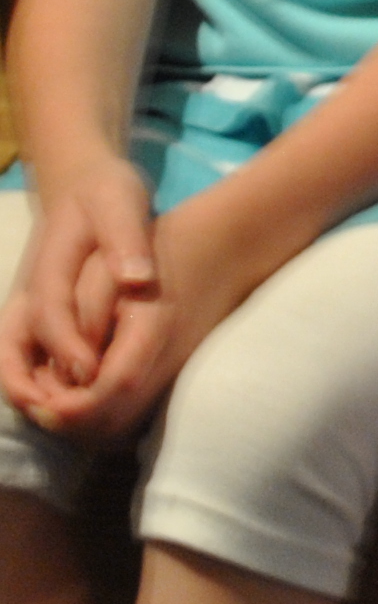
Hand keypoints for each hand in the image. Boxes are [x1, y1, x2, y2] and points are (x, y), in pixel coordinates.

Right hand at [0, 158, 151, 415]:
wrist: (82, 182)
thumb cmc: (106, 194)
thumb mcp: (122, 203)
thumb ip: (126, 240)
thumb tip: (138, 280)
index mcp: (49, 266)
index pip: (49, 314)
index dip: (67, 346)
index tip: (91, 373)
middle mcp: (28, 291)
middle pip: (15, 346)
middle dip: (32, 385)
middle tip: (63, 417)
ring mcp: (27, 304)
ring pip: (13, 355)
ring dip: (30, 389)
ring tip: (61, 421)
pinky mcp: (37, 313)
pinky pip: (26, 354)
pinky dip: (37, 379)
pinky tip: (70, 400)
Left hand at [6, 193, 281, 447]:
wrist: (232, 245)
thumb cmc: (167, 246)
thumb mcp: (111, 270)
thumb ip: (82, 319)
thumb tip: (67, 371)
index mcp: (151, 336)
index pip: (104, 394)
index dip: (65, 407)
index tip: (36, 399)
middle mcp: (167, 363)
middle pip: (112, 423)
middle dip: (69, 422)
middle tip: (41, 402)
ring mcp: (176, 372)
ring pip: (123, 426)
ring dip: (86, 424)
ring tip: (59, 400)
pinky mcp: (177, 374)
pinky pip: (135, 415)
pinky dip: (104, 418)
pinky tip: (87, 394)